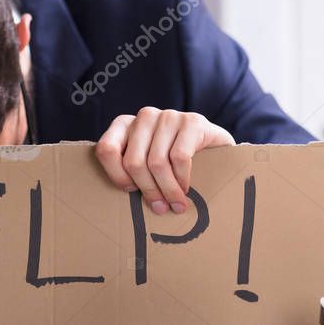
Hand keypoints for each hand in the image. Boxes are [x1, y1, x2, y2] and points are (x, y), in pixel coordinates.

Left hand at [95, 107, 235, 214]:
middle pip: (134, 162)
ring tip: (175, 205)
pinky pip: (180, 158)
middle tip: (160, 208)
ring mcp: (169, 116)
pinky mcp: (192, 121)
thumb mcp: (147, 163)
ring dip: (167, 190)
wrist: (216, 148)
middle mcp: (145, 116)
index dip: (117, 176)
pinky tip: (186, 189)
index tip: (131, 192)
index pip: (107, 150)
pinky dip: (182, 179)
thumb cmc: (174, 162)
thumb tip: (120, 203)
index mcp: (125, 125)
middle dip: (148, 190)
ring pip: (157, 162)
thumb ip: (132, 173)